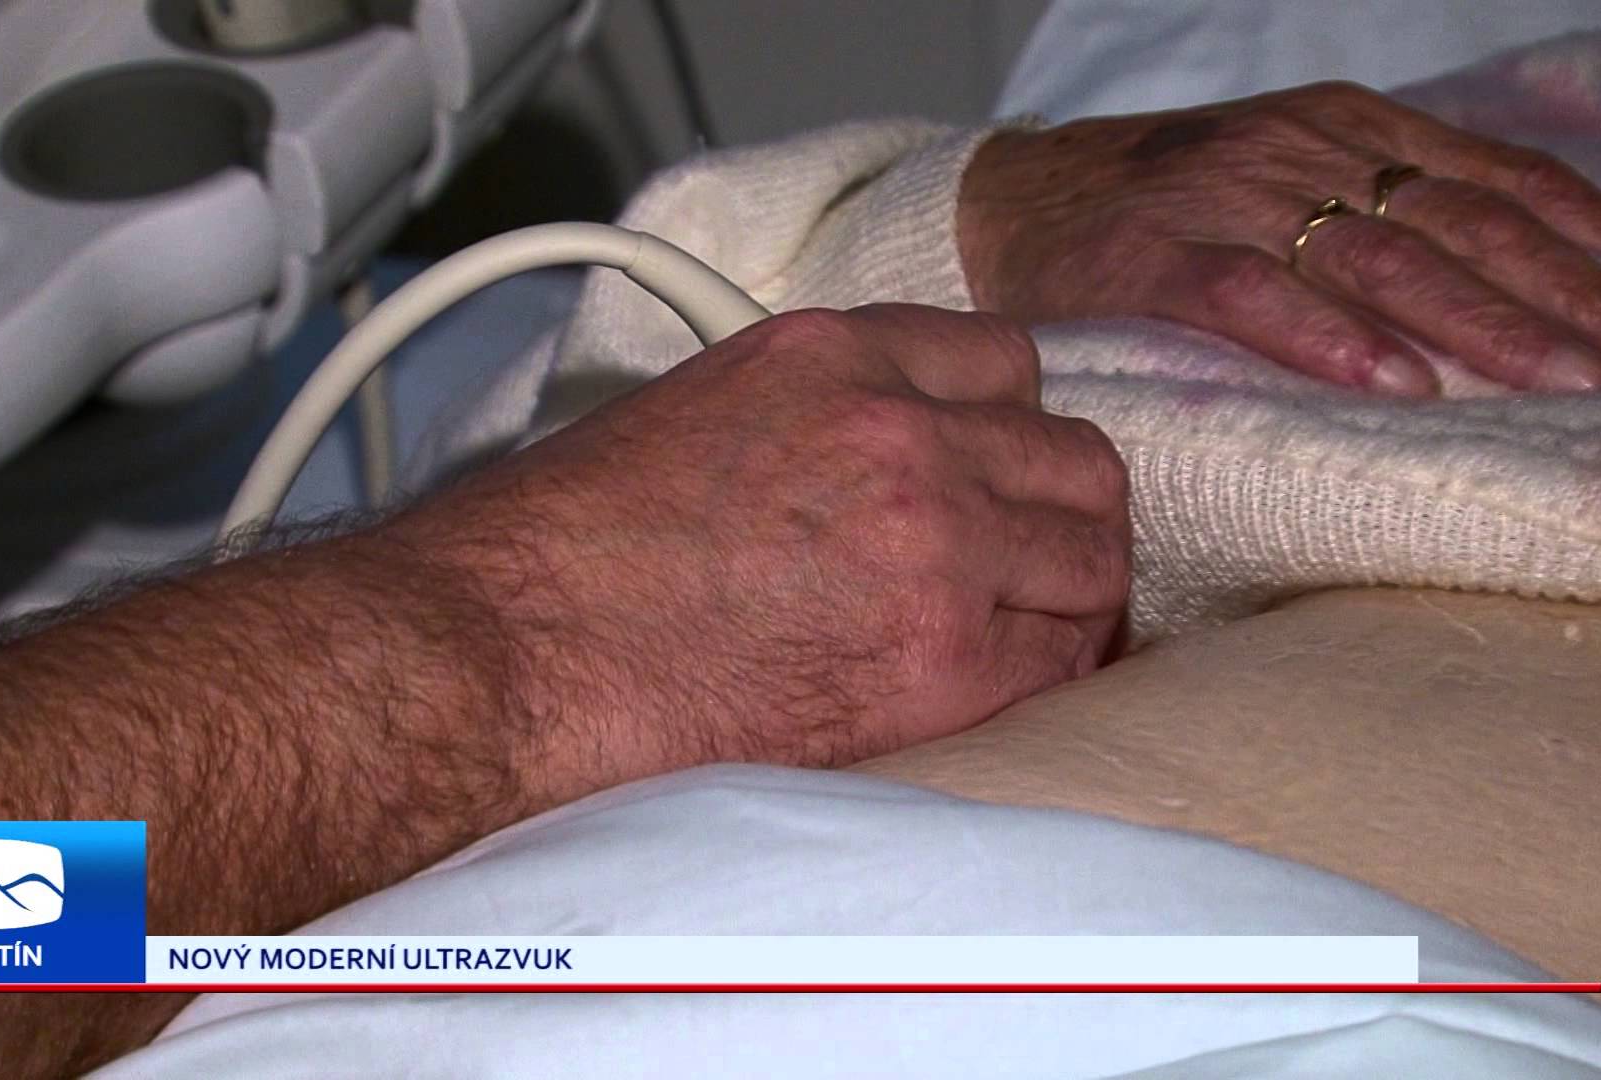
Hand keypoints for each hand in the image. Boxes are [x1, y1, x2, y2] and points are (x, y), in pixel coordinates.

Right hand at [391, 305, 1130, 798]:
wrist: (508, 650)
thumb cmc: (558, 550)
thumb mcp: (690, 411)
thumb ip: (808, 415)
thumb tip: (859, 465)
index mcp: (832, 356)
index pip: (1004, 364)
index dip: (1006, 432)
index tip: (993, 476)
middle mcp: (901, 432)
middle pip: (1072, 457)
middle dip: (1055, 512)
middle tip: (1022, 561)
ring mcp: (934, 542)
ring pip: (1092, 555)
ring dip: (1065, 592)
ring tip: (1019, 629)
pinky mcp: (940, 661)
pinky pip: (1061, 662)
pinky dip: (1043, 676)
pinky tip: (993, 689)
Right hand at [956, 81, 1600, 394]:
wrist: (1009, 200)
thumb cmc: (1162, 211)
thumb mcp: (1286, 180)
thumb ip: (1381, 213)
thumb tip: (1510, 283)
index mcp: (1346, 129)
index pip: (1494, 184)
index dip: (1579, 245)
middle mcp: (1300, 151)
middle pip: (1456, 225)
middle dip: (1553, 298)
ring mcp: (1226, 200)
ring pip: (1374, 259)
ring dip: (1474, 323)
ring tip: (1548, 379)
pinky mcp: (1151, 256)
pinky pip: (1250, 294)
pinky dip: (1325, 336)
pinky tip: (1390, 380)